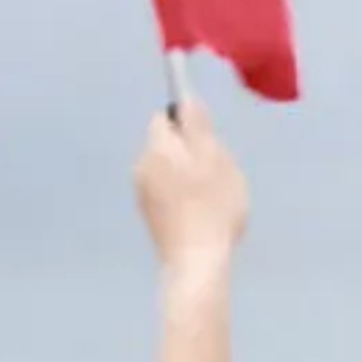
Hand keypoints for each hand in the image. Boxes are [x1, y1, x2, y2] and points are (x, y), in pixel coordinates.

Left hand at [134, 100, 248, 279]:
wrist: (195, 260)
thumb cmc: (212, 208)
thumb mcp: (215, 160)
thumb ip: (199, 127)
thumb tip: (188, 101)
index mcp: (158, 148)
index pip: (165, 117)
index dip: (188, 123)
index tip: (209, 140)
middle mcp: (143, 165)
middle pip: (167, 143)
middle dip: (191, 150)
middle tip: (219, 172)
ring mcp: (143, 191)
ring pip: (168, 168)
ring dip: (188, 174)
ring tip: (213, 197)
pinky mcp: (150, 214)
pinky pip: (167, 191)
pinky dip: (184, 195)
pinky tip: (202, 214)